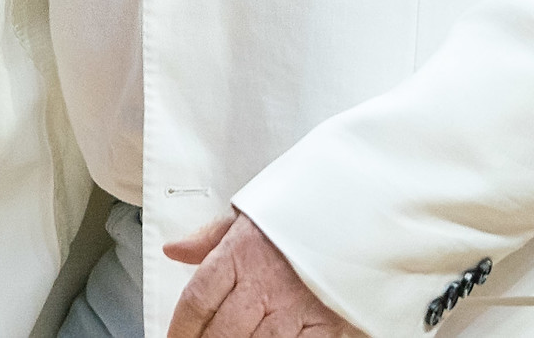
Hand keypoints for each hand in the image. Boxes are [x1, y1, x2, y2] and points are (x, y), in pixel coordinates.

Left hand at [164, 213, 351, 337]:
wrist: (360, 207)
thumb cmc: (302, 212)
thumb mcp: (253, 214)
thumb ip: (210, 237)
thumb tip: (174, 249)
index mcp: (241, 252)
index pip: (197, 300)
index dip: (180, 329)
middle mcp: (264, 282)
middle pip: (220, 331)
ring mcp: (294, 306)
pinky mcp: (324, 323)